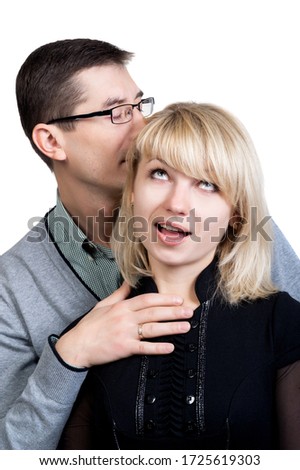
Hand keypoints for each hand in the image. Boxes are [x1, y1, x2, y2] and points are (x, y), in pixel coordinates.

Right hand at [55, 282, 192, 367]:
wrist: (77, 345)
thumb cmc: (89, 326)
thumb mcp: (103, 305)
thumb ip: (119, 294)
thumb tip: (130, 283)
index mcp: (122, 307)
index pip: (147, 299)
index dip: (164, 299)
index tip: (178, 299)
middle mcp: (125, 318)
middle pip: (154, 313)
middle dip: (173, 311)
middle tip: (189, 311)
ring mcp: (125, 333)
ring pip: (152, 329)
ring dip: (171, 328)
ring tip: (185, 327)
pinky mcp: (123, 348)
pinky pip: (144, 348)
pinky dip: (157, 348)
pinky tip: (170, 347)